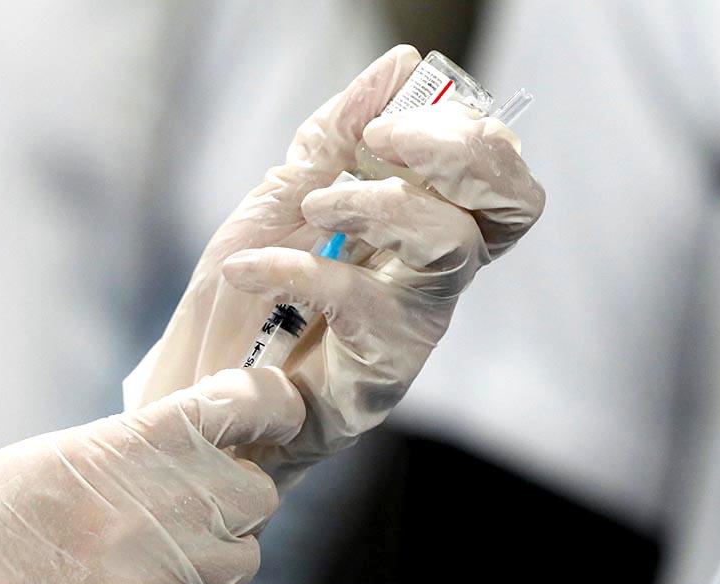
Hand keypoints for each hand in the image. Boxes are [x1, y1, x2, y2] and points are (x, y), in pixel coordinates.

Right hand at [0, 367, 303, 583]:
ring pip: (241, 561)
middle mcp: (170, 514)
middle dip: (231, 496)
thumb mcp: (57, 457)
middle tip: (187, 505)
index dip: (271, 404)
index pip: (247, 405)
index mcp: (137, 449)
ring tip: (147, 562)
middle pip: (258, 495)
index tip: (275, 410)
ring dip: (211, 557)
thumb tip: (203, 444)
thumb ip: (140, 447)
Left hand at [124, 45, 544, 486]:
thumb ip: (338, 135)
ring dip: (380, 203)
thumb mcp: (285, 196)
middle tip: (386, 141)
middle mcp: (437, 273)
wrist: (207, 383)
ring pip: (451, 246)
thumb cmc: (253, 294)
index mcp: (426, 225)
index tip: (389, 122)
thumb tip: (403, 64)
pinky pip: (359, 301)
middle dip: (463, 154)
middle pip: (512, 205)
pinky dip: (296, 271)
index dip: (466, 134)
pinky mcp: (383, 371)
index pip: (497, 171)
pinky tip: (248, 269)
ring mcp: (417, 322)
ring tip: (314, 204)